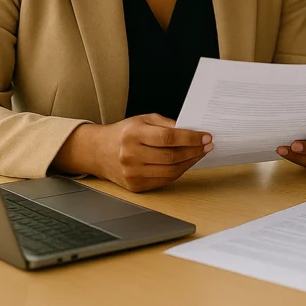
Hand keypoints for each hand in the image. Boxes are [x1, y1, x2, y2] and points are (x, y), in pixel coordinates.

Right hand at [58, 114, 212, 192]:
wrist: (98, 151)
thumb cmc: (125, 133)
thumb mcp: (144, 120)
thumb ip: (167, 124)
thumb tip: (193, 131)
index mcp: (133, 134)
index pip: (168, 137)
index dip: (191, 137)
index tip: (206, 136)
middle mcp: (130, 154)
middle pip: (171, 156)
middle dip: (194, 150)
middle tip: (207, 145)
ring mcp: (132, 173)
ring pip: (170, 171)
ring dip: (190, 162)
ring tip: (200, 154)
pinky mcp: (135, 186)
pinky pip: (164, 180)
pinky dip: (179, 172)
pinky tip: (186, 163)